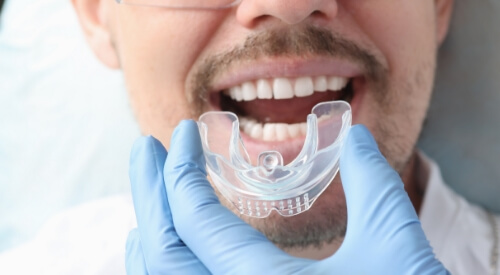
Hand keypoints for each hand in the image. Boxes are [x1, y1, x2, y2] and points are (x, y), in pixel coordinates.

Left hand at [125, 121, 448, 273]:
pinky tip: (160, 253)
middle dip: (149, 192)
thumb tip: (354, 136)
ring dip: (150, 234)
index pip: (195, 220)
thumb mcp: (395, 247)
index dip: (181, 168)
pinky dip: (161, 272)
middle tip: (145, 148)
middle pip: (162, 251)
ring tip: (149, 195)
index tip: (186, 131)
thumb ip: (372, 183)